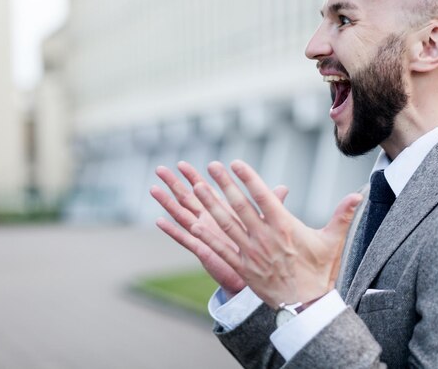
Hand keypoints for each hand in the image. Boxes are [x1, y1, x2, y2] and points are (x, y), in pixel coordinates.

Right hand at [151, 161, 288, 297]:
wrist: (261, 274)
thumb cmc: (262, 247)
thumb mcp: (266, 221)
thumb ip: (271, 203)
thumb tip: (284, 187)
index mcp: (222, 212)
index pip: (204, 190)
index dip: (193, 177)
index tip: (181, 163)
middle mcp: (210, 221)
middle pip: (188, 199)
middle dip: (174, 184)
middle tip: (159, 169)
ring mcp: (205, 235)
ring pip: (182, 216)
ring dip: (167, 203)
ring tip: (153, 189)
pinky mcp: (205, 250)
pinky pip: (186, 239)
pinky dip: (173, 230)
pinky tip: (159, 221)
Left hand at [191, 160, 362, 308]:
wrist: (305, 305)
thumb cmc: (320, 272)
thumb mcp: (333, 241)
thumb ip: (342, 215)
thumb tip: (358, 194)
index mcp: (285, 227)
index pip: (263, 196)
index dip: (248, 178)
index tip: (235, 163)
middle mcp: (265, 237)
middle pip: (240, 206)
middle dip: (224, 184)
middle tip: (212, 166)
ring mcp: (251, 253)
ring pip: (226, 224)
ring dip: (211, 205)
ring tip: (197, 188)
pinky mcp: (242, 268)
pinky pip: (220, 249)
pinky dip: (206, 236)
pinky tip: (193, 224)